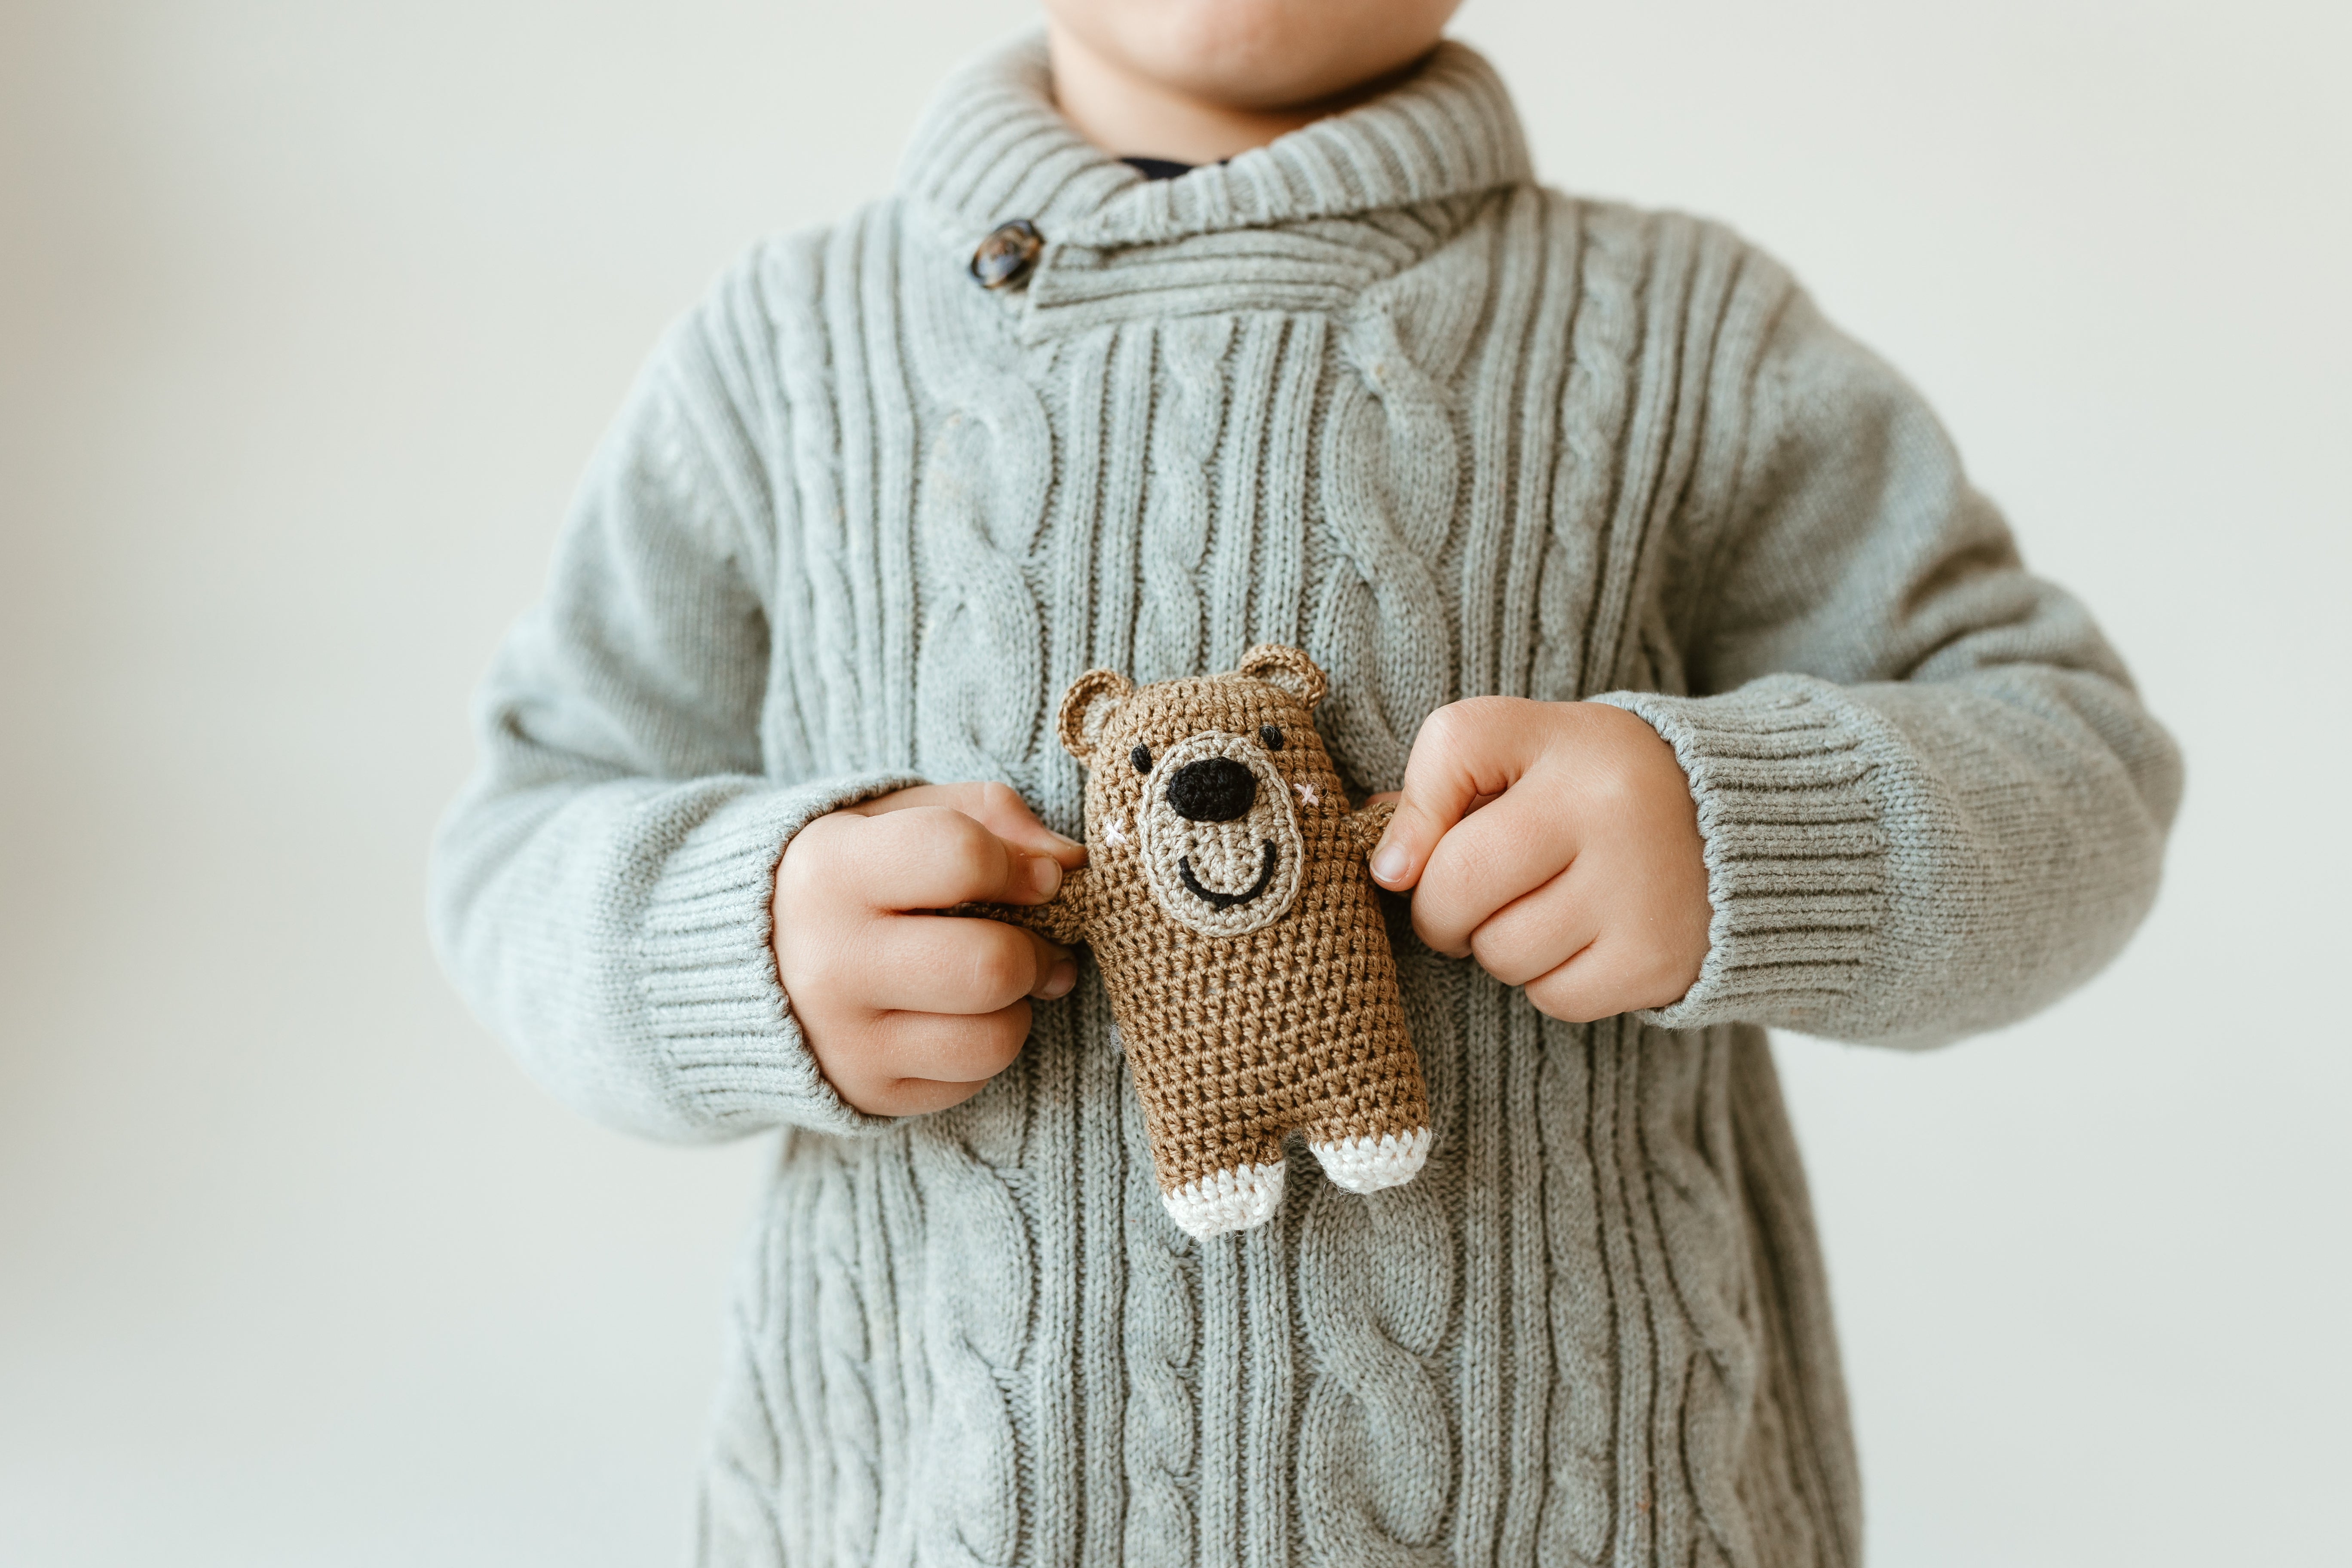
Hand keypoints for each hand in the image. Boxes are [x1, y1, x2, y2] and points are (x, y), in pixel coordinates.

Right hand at [774, 782, 1086, 1116]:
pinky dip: (984, 1046)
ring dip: (1018, 1004)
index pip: (960, 855)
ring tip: (998, 979)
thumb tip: (1068, 861)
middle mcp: (830, 961)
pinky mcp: (867, 1092)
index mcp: (832, 869)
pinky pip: (973, 1079)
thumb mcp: (898, 816)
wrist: (744, 963)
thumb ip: (986, 815)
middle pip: (991, 964)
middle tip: (1035, 940)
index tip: (1037, 877)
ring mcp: (845, 1038)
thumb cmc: (850, 874)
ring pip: (994, 1037)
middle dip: (1036, 949)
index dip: (1022, 865)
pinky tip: (957, 1015)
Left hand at [1368, 699, 1710, 1021]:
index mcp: (1569, 739)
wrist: (1740, 831)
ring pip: (1499, 951)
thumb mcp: (1530, 753)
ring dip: (1496, 946)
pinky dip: (1547, 981)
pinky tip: (1580, 941)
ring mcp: (1637, 888)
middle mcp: (1608, 808)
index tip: (1406, 857)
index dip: (1411, 812)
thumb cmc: (1599, 788)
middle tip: (1466, 903)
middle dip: (1440, 909)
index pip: (1455, 746)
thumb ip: (1443, 787)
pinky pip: (1550, 996)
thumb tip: (1385, 868)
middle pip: (1457, 883)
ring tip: (1540, 911)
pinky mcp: (1656, 959)